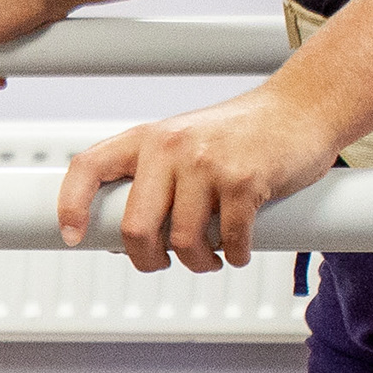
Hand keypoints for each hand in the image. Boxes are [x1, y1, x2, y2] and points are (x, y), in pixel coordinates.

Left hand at [60, 83, 346, 271]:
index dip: (72, 204)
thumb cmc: (241, 135)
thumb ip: (155, 177)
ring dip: (198, 263)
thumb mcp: (184, 142)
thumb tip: (126, 237)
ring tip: (210, 258)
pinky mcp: (245, 181)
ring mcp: (207, 163)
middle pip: (135, 227)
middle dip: (147, 260)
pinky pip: (229, 241)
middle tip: (162, 264)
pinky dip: (235, 256)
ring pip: (183, 242)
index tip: (74, 236)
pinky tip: (238, 250)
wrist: (301, 108)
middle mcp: (170, 147)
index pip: (88, 167)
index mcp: (147, 139)